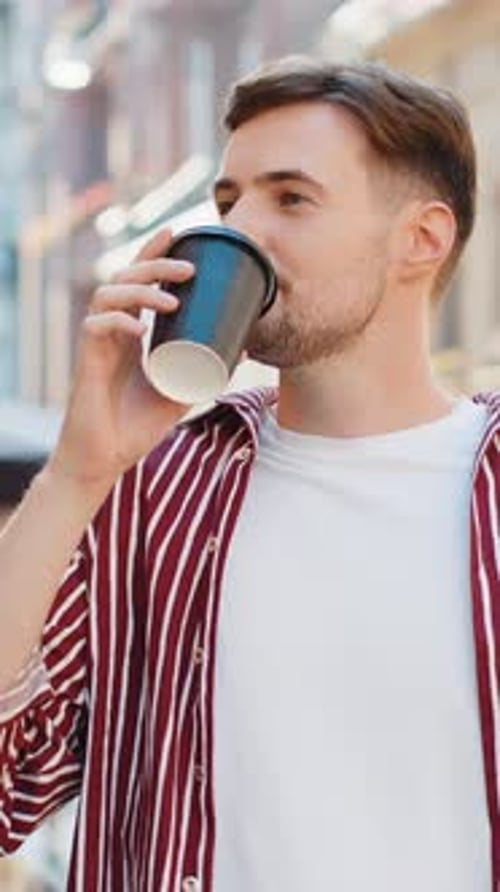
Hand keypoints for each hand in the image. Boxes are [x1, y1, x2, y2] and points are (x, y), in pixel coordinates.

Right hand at [48, 228, 194, 490]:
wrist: (108, 458)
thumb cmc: (139, 425)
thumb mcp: (183, 392)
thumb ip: (208, 371)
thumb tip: (245, 347)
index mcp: (131, 331)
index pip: (137, 278)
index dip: (153, 251)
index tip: (178, 232)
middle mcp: (112, 330)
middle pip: (124, 277)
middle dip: (154, 264)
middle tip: (188, 268)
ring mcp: (97, 344)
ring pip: (107, 295)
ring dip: (139, 290)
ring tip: (171, 298)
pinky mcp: (86, 362)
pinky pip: (95, 328)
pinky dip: (117, 322)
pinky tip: (139, 328)